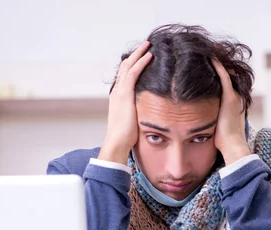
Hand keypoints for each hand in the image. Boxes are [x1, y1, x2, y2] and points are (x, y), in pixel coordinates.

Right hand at [99, 41, 152, 164]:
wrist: (118, 142)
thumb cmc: (127, 137)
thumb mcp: (134, 121)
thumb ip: (141, 114)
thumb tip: (153, 116)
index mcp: (118, 97)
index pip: (125, 76)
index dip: (133, 65)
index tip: (143, 58)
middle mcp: (117, 91)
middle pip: (125, 67)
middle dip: (135, 55)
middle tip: (146, 46)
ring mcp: (120, 91)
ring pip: (129, 66)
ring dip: (139, 54)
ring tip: (149, 45)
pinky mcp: (125, 94)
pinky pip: (133, 72)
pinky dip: (141, 62)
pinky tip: (150, 56)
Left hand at [211, 59, 250, 165]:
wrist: (231, 146)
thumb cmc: (222, 140)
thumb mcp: (214, 125)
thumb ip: (208, 117)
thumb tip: (195, 119)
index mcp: (232, 103)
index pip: (226, 82)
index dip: (218, 72)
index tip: (207, 64)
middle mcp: (235, 96)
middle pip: (227, 74)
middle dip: (218, 64)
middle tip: (209, 51)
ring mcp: (233, 96)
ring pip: (226, 72)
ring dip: (217, 62)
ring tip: (209, 50)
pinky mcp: (229, 97)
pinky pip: (223, 76)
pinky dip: (217, 66)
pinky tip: (209, 56)